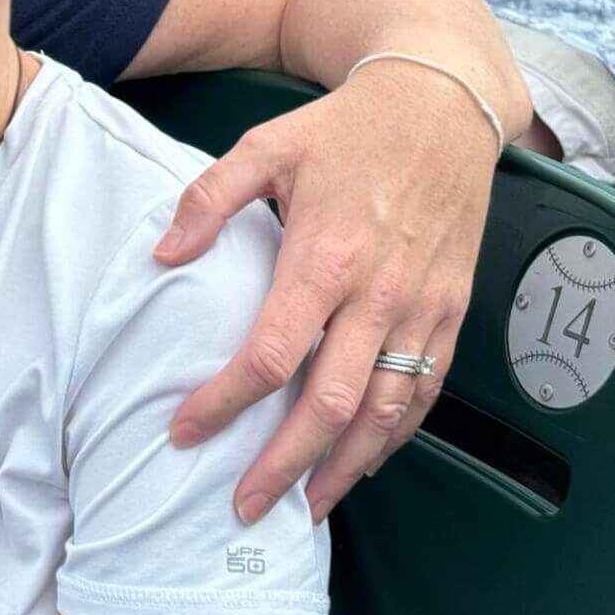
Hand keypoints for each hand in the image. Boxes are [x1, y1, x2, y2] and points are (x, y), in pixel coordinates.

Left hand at [152, 60, 493, 523]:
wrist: (442, 105)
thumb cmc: (346, 128)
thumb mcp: (265, 145)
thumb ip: (208, 199)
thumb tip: (163, 255)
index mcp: (324, 255)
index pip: (270, 353)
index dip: (225, 402)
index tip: (185, 431)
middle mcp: (378, 294)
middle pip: (329, 405)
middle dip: (283, 465)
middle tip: (242, 506)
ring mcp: (422, 309)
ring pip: (385, 414)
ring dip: (343, 470)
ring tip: (302, 509)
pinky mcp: (451, 313)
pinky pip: (425, 393)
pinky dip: (394, 438)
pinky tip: (362, 462)